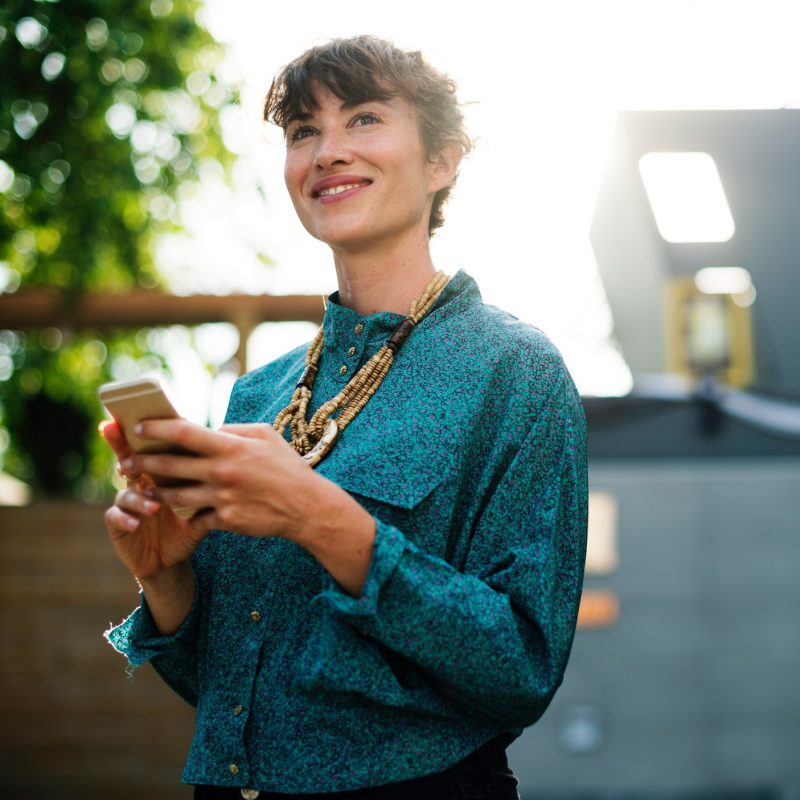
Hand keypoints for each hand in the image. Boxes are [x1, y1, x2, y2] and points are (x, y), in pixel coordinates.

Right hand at [100, 420, 205, 579]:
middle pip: (128, 459)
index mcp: (160, 473)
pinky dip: (125, 518)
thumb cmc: (189, 525)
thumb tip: (233, 454)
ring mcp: (126, 502)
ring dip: (138, 497)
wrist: (172, 559)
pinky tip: (135, 524)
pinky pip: (115, 517)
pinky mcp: (118, 524)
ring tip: (154, 506)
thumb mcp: (203, 502)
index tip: (143, 417)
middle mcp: (139, 483)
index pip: (153, 448)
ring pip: (126, 492)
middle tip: (121, 437)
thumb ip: (211, 480)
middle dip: (122, 446)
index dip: (146, 432)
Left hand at [120, 419, 321, 539]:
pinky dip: (187, 515)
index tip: (138, 428)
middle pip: (169, 466)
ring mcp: (222, 498)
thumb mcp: (265, 436)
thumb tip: (211, 430)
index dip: (156, 429)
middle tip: (126, 462)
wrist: (306, 506)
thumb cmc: (287, 467)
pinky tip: (178, 513)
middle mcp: (222, 471)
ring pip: (175, 496)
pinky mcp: (226, 521)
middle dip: (142, 463)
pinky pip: (196, 518)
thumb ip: (234, 431)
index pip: (183, 432)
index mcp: (230, 447)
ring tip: (144, 488)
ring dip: (156, 492)